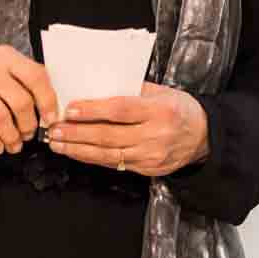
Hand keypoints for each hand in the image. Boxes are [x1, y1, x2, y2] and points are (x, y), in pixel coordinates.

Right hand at [0, 46, 58, 154]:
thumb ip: (22, 81)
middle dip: (29, 125)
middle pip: (20, 102)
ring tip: (14, 145)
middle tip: (28, 135)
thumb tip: (48, 110)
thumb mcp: (0, 67)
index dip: (47, 101)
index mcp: (6, 56)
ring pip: (0, 117)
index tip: (50, 119)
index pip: (36, 76)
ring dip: (11, 136)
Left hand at [46, 83, 208, 176]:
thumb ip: (132, 90)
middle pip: (109, 136)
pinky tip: (76, 152)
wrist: (204, 137)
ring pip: (108, 155)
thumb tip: (96, 87)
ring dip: (78, 149)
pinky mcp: (146, 170)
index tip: (70, 109)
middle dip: (77, 134)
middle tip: (54, 129)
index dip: (93, 110)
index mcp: (160, 111)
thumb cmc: (180, 109)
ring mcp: (150, 156)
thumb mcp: (162, 91)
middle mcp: (155, 136)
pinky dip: (92, 158)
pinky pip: (114, 164)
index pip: (121, 110)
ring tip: (57, 143)